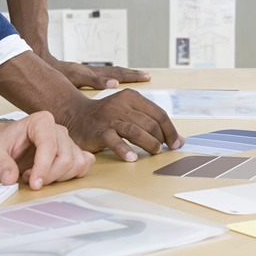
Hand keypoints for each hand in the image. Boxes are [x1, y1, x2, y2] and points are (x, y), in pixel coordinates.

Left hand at [0, 111, 95, 189]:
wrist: (5, 141)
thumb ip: (1, 164)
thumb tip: (10, 179)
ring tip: (39, 176)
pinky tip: (56, 176)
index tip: (34, 183)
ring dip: (59, 177)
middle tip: (30, 179)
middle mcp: (58, 129)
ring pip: (77, 164)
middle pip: (66, 158)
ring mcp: (68, 140)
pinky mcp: (73, 151)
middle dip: (50, 176)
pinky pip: (85, 164)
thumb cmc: (1, 141)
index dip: (43, 168)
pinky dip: (73, 174)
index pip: (49, 146)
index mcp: (41, 121)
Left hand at [43, 55, 150, 89]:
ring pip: (112, 72)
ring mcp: (89, 72)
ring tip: (137, 76)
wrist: (43, 61)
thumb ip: (95, 81)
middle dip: (133, 74)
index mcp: (95, 73)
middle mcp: (94, 71)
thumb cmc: (58, 73)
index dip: (133, 76)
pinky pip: (104, 75)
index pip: (119, 74)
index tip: (147, 77)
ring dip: (125, 75)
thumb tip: (114, 83)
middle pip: (118, 71)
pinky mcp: (84, 73)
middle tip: (148, 76)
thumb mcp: (76, 78)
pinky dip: (114, 77)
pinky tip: (115, 81)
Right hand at [63, 89, 184, 160]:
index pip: (159, 114)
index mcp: (132, 97)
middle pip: (150, 123)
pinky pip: (114, 141)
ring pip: (135, 131)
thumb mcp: (130, 112)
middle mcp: (121, 105)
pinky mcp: (98, 131)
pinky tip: (132, 158)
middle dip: (161, 139)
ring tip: (154, 152)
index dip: (171, 130)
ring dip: (149, 144)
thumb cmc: (109, 117)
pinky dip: (125, 150)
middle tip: (162, 149)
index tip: (176, 143)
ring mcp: (109, 118)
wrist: (76, 116)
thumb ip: (153, 122)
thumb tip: (179, 140)